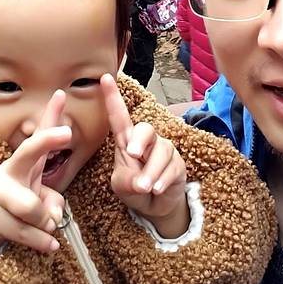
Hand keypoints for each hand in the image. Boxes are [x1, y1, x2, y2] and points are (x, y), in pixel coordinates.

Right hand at [0, 91, 69, 253]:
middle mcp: (4, 176)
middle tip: (52, 220)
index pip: (35, 146)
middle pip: (30, 200)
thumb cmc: (19, 196)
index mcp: (21, 162)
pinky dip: (39, 241)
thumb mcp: (39, 190)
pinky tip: (49, 244)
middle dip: (44, 213)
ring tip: (47, 229)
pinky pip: (20, 233)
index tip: (68, 132)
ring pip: (28, 216)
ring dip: (43, 228)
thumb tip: (54, 218)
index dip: (50, 139)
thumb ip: (54, 200)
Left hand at [101, 74, 188, 237]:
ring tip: (145, 187)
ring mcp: (164, 150)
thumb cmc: (133, 188)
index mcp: (127, 140)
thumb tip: (142, 183)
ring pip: (161, 152)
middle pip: (146, 129)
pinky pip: (172, 168)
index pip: (119, 117)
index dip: (113, 97)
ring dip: (151, 172)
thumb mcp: (121, 185)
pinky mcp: (178, 164)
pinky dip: (162, 180)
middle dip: (140, 140)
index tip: (104, 78)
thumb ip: (126, 181)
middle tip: (133, 154)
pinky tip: (156, 189)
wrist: (155, 205)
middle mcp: (147, 141)